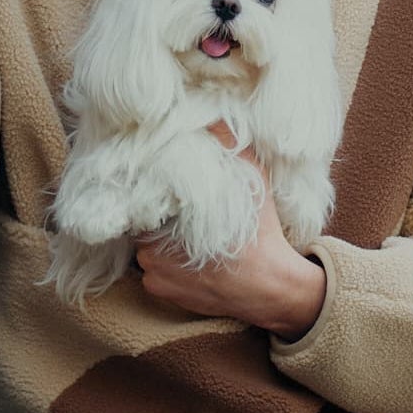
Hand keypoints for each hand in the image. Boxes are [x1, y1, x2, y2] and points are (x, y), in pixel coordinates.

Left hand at [133, 142, 326, 336]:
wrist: (271, 288)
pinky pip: (152, 276)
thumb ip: (228, 146)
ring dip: (159, 244)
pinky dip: (165, 269)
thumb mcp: (251, 180)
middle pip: (141, 223)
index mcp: (164, 218)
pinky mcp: (161, 294)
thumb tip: (214, 118)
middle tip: (182, 214)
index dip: (154, 192)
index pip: (141, 198)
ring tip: (185, 238)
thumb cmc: (260, 235)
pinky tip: (187, 262)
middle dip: (158, 218)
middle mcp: (150, 250)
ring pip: (144, 250)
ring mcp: (154, 275)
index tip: (169, 192)